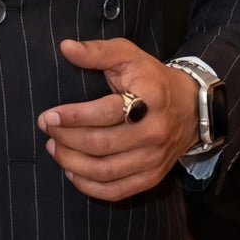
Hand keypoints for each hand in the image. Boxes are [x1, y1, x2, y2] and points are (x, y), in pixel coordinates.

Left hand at [38, 39, 198, 202]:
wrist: (192, 108)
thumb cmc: (152, 79)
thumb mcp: (129, 56)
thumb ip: (97, 52)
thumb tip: (66, 48)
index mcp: (149, 99)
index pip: (104, 113)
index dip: (72, 117)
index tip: (48, 116)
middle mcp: (154, 132)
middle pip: (101, 144)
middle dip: (66, 139)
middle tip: (47, 130)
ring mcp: (154, 158)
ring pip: (105, 171)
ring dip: (72, 163)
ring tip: (54, 149)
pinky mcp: (153, 177)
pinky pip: (117, 191)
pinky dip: (89, 186)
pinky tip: (72, 172)